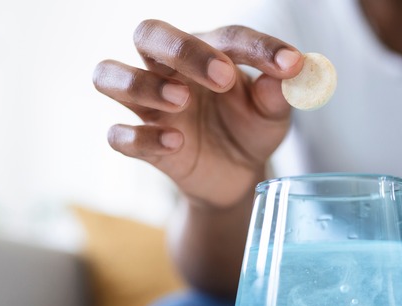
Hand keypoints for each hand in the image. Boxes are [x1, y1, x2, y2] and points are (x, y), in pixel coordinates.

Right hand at [93, 20, 303, 207]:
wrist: (238, 175)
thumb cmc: (250, 129)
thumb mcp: (272, 113)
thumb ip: (279, 92)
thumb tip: (292, 71)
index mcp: (208, 52)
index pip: (227, 36)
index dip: (259, 47)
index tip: (289, 64)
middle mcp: (170, 71)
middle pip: (149, 34)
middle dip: (182, 50)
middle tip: (222, 76)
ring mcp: (151, 107)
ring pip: (109, 75)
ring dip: (142, 83)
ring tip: (182, 100)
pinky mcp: (144, 144)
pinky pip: (119, 135)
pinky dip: (141, 137)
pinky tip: (176, 142)